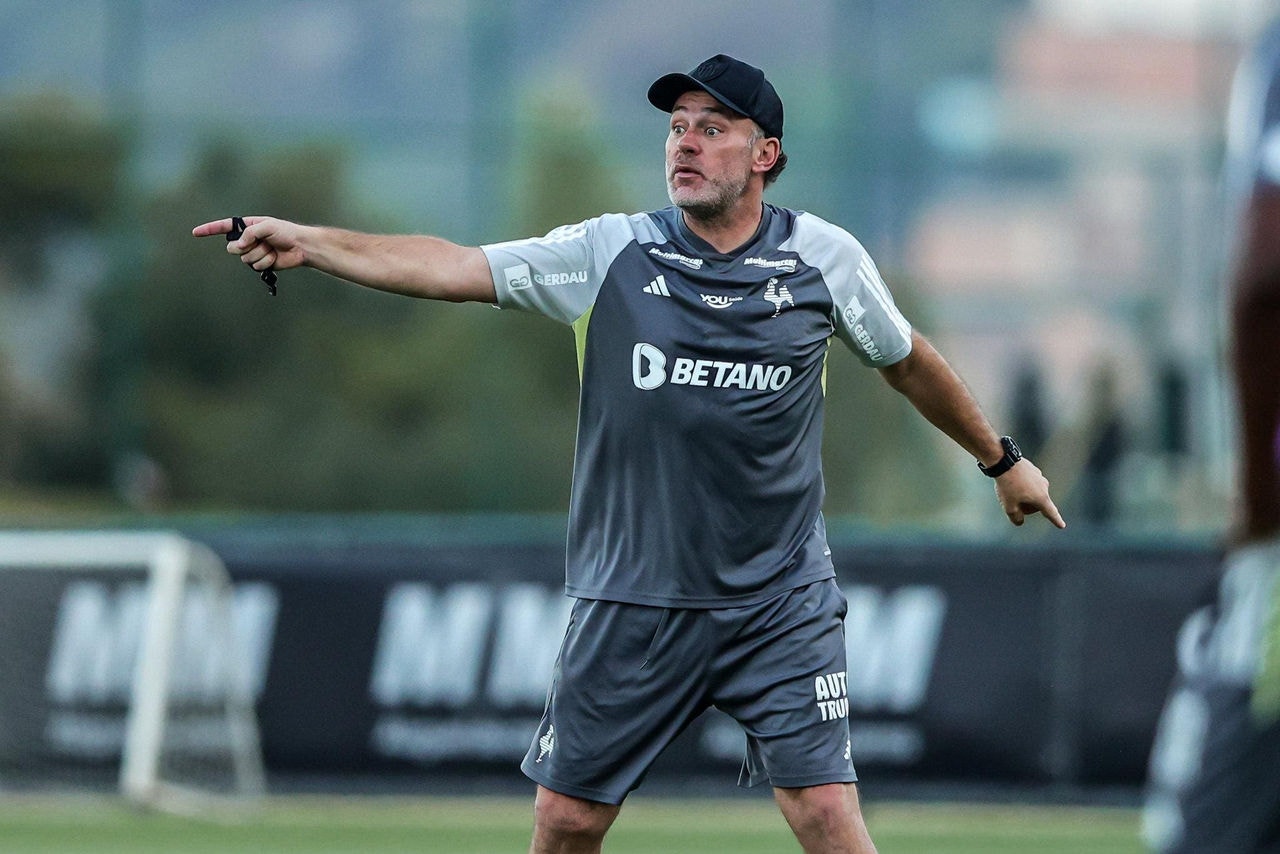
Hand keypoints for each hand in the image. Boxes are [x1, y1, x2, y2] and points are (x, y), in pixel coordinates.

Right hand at [192, 216, 306, 274]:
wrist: (300, 247)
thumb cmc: (286, 232)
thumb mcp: (267, 226)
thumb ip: (250, 233)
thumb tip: (239, 245)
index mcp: (247, 226)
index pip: (224, 227)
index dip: (209, 230)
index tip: (196, 232)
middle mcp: (247, 240)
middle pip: (232, 249)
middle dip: (245, 247)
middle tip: (260, 243)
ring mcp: (253, 252)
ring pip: (245, 259)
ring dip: (260, 254)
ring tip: (271, 249)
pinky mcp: (260, 263)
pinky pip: (256, 266)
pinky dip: (266, 261)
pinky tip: (275, 257)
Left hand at [994, 458, 1065, 527]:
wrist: (1004, 461)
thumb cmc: (1008, 485)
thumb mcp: (1009, 507)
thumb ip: (1016, 518)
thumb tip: (1020, 521)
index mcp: (1041, 498)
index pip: (1050, 513)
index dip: (1056, 520)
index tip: (1062, 525)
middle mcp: (1044, 487)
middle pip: (1037, 503)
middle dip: (1027, 507)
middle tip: (1012, 504)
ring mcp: (1040, 477)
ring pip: (1033, 492)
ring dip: (1024, 495)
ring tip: (1009, 490)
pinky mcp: (1034, 470)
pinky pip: (1028, 482)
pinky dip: (1021, 485)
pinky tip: (1011, 480)